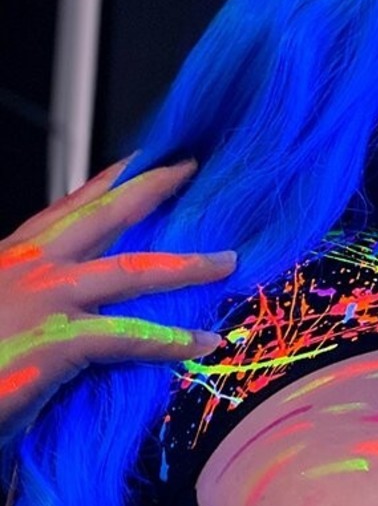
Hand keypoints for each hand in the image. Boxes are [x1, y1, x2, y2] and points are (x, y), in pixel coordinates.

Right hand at [0, 158, 235, 440]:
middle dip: (151, 189)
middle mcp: (27, 267)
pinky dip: (172, 340)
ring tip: (227, 260)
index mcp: (9, 259)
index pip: (64, 209)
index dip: (104, 184)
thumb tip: (63, 310)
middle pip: (103, 216)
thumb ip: (28, 303)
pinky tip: (203, 342)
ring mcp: (44, 300)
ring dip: (186, 264)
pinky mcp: (56, 341)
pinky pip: (130, 335)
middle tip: (190, 168)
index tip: (138, 162)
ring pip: (132, 270)